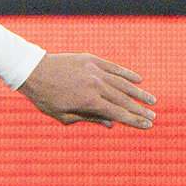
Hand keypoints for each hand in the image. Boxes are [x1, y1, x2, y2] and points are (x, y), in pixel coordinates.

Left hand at [18, 52, 154, 128]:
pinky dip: (127, 74)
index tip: (147, 125)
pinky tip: (138, 80)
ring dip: (139, 93)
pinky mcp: (91, 60)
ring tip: (152, 100)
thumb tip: (111, 124)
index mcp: (89, 102)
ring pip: (123, 83)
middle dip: (140, 109)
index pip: (119, 113)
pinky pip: (114, 68)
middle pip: (124, 100)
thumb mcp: (63, 115)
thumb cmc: (45, 97)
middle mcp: (96, 85)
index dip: (135, 120)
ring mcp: (95, 71)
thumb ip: (89, 119)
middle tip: (153, 116)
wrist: (32, 71)